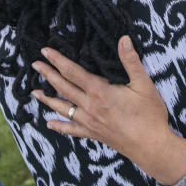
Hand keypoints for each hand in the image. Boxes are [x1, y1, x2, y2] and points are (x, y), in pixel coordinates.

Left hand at [30, 36, 185, 185]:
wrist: (150, 146)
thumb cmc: (149, 115)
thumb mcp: (144, 84)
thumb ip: (131, 61)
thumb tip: (124, 39)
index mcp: (100, 91)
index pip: (73, 72)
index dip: (58, 60)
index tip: (45, 51)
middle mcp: (90, 106)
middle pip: (63, 87)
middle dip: (48, 75)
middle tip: (34, 65)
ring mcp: (90, 122)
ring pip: (63, 108)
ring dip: (48, 99)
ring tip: (34, 93)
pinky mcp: (93, 134)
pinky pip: (72, 130)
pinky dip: (59, 126)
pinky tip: (49, 124)